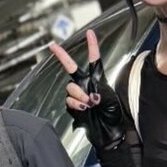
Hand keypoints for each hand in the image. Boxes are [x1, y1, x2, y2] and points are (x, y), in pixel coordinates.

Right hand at [49, 30, 125, 151]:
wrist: (109, 133)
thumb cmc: (114, 115)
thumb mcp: (112, 101)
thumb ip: (101, 93)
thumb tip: (90, 95)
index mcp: (98, 80)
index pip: (94, 60)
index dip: (92, 46)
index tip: (90, 33)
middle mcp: (86, 85)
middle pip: (70, 68)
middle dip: (61, 56)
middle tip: (52, 45)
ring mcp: (78, 95)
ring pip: (70, 87)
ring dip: (78, 95)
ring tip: (89, 104)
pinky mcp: (73, 107)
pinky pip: (68, 101)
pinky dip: (75, 104)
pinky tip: (83, 109)